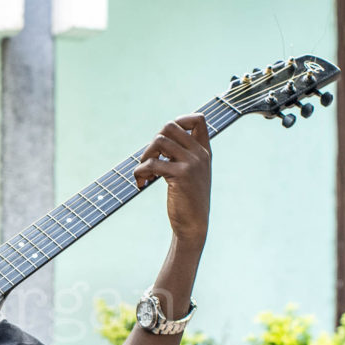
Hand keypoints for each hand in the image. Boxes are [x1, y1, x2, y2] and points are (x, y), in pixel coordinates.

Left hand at [133, 113, 211, 249]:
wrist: (194, 225)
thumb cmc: (188, 200)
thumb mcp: (191, 173)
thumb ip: (182, 155)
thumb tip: (159, 140)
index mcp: (204, 151)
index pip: (198, 118)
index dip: (178, 120)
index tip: (166, 141)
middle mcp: (200, 154)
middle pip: (170, 126)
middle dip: (153, 140)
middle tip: (150, 160)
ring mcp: (192, 163)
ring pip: (159, 141)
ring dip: (144, 156)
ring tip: (144, 173)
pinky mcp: (181, 175)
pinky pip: (152, 163)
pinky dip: (139, 172)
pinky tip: (140, 184)